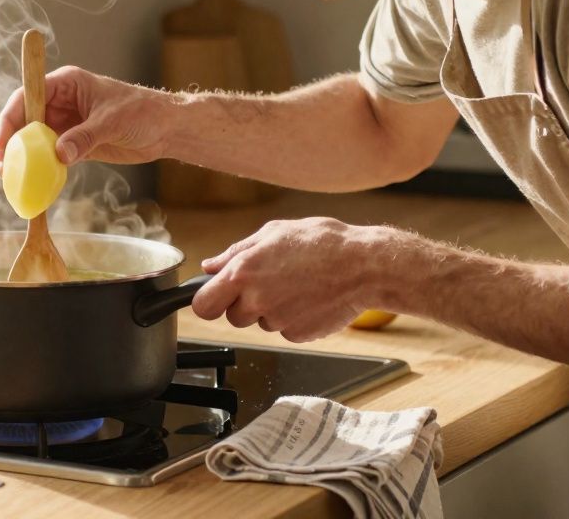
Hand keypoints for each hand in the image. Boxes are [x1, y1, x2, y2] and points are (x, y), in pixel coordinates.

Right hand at [0, 65, 172, 167]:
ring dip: (22, 157)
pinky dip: (40, 167)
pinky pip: (50, 155)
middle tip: (2, 163)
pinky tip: (31, 181)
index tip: (2, 140)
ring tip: (9, 177)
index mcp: (66, 84)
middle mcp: (61, 102)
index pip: (28, 96)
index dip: (11, 117)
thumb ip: (84, 137)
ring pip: (34, 139)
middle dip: (11, 140)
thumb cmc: (142, 112)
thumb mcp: (112, 121)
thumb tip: (59, 154)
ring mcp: (66, 124)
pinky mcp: (74, 143)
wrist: (166, 129)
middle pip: (26, 119)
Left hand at [190, 218, 407, 341]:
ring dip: (270, 309)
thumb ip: (236, 252)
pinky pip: (284, 330)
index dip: (207, 301)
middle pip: (232, 317)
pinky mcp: (297, 334)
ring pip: (260, 322)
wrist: (365, 266)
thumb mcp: (273, 233)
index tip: (215, 297)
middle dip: (243, 304)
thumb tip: (210, 266)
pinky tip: (309, 298)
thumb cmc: (322, 243)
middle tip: (267, 284)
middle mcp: (256, 300)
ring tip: (296, 284)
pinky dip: (293, 318)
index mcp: (243, 273)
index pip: (203, 305)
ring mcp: (277, 320)